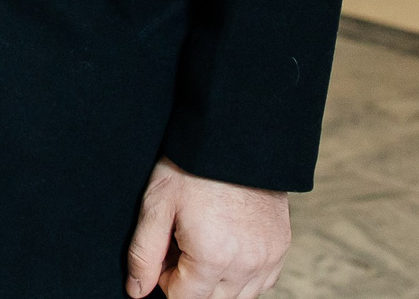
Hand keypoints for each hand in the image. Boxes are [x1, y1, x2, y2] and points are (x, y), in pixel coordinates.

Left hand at [125, 158, 290, 297]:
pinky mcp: (281, 248)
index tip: (165, 248)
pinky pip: (261, 283)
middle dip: (190, 282)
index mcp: (212, 258)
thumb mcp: (157, 205)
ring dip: (217, 282)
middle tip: (181, 241)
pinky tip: (228, 246)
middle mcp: (246, 265)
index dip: (166, 279)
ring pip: (238, 297)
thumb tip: (137, 292)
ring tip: (204, 241)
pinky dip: (243, 275)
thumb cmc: (191, 166)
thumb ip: (144, 254)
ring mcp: (268, 258)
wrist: (235, 135)